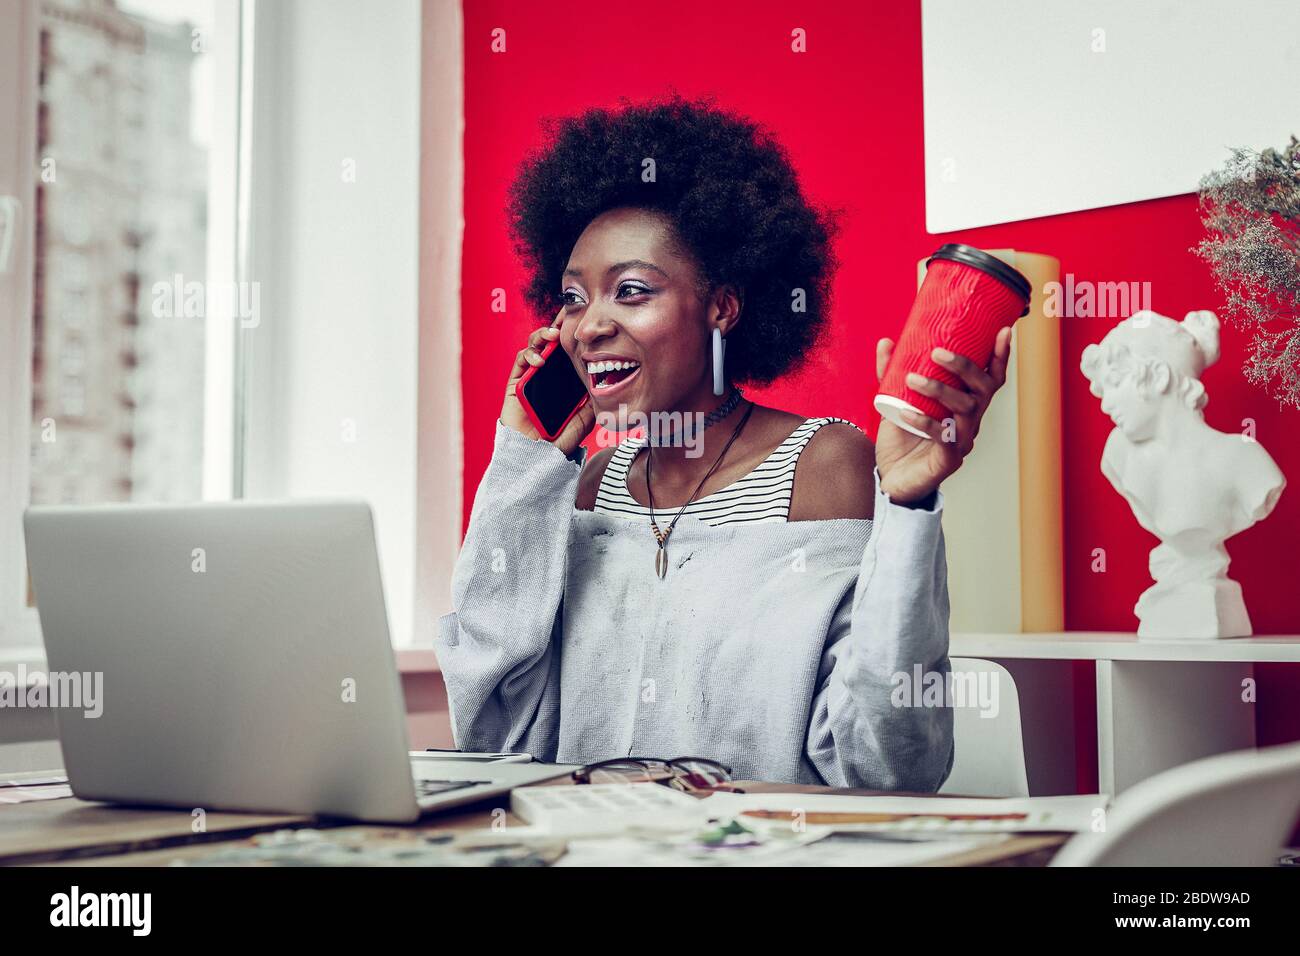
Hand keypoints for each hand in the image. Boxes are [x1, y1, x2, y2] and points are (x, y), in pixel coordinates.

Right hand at [501, 309, 595, 456]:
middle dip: (557, 326)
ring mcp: (530, 378)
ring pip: (534, 346)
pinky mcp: (515, 384)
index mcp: (563, 381)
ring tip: (554, 334)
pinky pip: (521, 361)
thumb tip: (608, 381)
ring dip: (543, 335)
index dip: (573, 335)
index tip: (584, 321)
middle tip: (567, 315)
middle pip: (551, 344)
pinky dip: (530, 355)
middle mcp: (546, 376)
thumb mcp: (585, 417)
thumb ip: (593, 399)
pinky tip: (541, 359)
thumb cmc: (559, 440)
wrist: (538, 457)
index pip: (568, 351)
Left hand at [873, 326, 1012, 504]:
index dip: (1000, 356)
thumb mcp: (896, 400)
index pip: (991, 378)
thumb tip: (886, 342)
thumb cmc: (903, 438)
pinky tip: (906, 412)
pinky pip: (942, 437)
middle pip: (982, 389)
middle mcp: (971, 420)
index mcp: (966, 404)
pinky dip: (924, 422)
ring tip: (913, 379)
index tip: (1002, 331)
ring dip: (939, 390)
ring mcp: (962, 439)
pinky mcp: (949, 459)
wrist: (893, 478)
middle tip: (937, 353)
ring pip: (964, 409)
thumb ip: (891, 373)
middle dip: (964, 367)